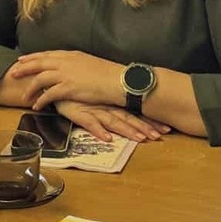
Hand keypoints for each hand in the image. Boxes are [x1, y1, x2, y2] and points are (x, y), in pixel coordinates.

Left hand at [8, 50, 127, 110]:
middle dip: (24, 68)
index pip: (47, 54)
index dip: (33, 57)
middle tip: (12, 73)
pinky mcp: (69, 87)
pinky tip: (36, 106)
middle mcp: (66, 62)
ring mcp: (66, 74)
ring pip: (40, 78)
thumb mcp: (90, 63)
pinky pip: (48, 94)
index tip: (22, 59)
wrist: (119, 81)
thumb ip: (77, 64)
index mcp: (71, 55)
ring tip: (23, 96)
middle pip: (39, 62)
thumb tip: (70, 68)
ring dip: (30, 87)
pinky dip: (40, 100)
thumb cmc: (108, 74)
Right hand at [53, 99, 168, 142]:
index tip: (165, 128)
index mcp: (111, 101)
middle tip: (160, 136)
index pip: (134, 112)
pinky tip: (107, 138)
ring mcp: (93, 109)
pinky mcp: (78, 113)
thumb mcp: (95, 96)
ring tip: (140, 139)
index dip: (149, 120)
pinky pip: (89, 123)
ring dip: (127, 130)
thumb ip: (108, 103)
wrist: (55, 82)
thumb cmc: (76, 89)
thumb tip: (124, 112)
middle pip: (128, 118)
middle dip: (144, 127)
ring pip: (113, 121)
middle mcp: (106, 105)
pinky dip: (98, 130)